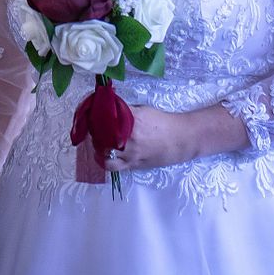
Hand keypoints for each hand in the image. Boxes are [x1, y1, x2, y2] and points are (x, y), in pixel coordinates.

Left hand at [104, 104, 240, 170]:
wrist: (181, 140)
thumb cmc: (163, 122)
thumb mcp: (144, 110)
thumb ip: (126, 111)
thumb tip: (111, 108)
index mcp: (132, 120)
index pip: (106, 116)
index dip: (96, 114)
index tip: (92, 112)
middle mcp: (129, 138)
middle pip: (101, 134)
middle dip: (95, 130)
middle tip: (93, 127)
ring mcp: (130, 153)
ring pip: (103, 152)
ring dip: (97, 146)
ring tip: (97, 142)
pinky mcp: (132, 165)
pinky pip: (112, 166)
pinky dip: (103, 161)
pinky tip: (101, 155)